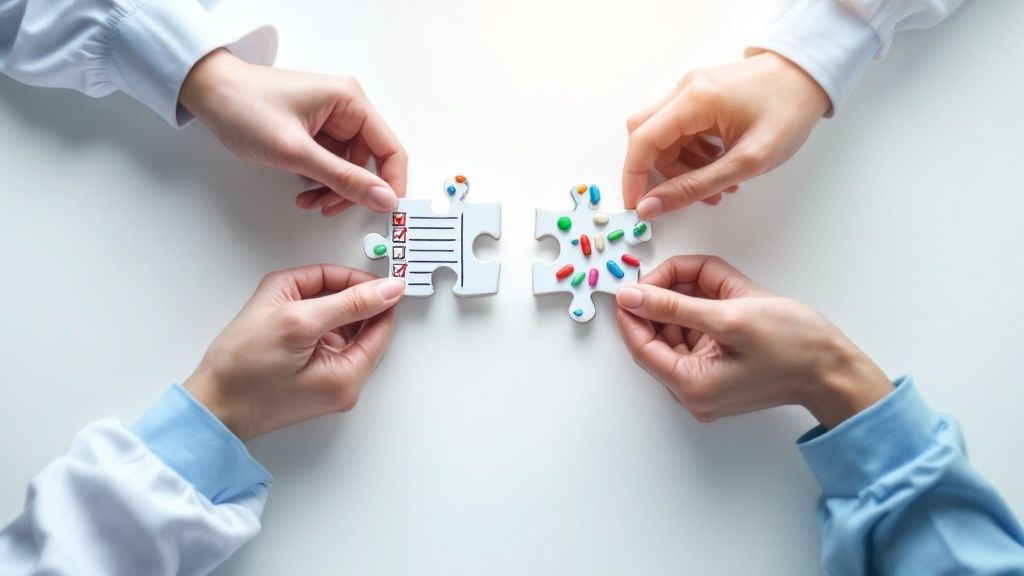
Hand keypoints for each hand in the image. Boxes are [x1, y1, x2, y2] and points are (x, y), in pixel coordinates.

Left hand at [180, 49, 407, 216]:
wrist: (208, 93)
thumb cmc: (244, 107)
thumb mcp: (296, 152)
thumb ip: (343, 178)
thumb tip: (382, 197)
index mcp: (350, 101)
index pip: (391, 149)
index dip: (392, 183)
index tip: (385, 210)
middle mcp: (346, 107)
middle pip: (370, 162)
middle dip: (352, 190)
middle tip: (330, 208)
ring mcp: (331, 119)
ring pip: (350, 167)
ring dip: (334, 189)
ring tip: (310, 201)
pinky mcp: (316, 130)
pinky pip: (332, 164)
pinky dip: (321, 181)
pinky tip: (304, 190)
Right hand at [183, 265, 404, 440]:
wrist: (210, 404)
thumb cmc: (241, 369)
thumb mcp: (298, 320)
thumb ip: (349, 302)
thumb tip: (388, 289)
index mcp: (349, 376)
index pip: (380, 323)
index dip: (372, 292)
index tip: (361, 272)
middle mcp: (346, 384)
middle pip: (363, 326)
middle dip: (344, 298)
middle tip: (312, 284)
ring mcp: (329, 385)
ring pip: (343, 330)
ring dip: (326, 307)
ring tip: (289, 302)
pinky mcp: (312, 381)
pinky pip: (325, 342)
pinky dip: (313, 323)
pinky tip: (287, 317)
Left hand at [614, 256, 891, 428]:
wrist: (835, 368)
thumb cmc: (794, 344)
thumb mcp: (729, 315)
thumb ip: (673, 305)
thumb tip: (631, 296)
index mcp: (691, 385)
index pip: (640, 346)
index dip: (632, 312)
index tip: (630, 283)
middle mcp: (693, 392)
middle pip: (657, 339)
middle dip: (662, 302)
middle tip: (674, 273)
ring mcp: (706, 386)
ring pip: (675, 335)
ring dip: (682, 304)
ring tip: (708, 282)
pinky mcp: (719, 376)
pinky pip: (695, 340)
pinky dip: (698, 314)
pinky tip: (716, 296)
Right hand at [622, 52, 829, 218]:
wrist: (810, 76)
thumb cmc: (788, 111)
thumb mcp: (745, 161)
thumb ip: (694, 187)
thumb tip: (651, 206)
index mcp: (693, 100)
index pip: (642, 142)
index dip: (633, 179)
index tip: (638, 208)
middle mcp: (684, 90)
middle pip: (646, 138)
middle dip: (660, 174)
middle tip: (684, 197)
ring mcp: (690, 91)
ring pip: (663, 138)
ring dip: (680, 168)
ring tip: (716, 187)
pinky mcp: (699, 96)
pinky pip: (680, 131)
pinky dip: (691, 155)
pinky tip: (718, 167)